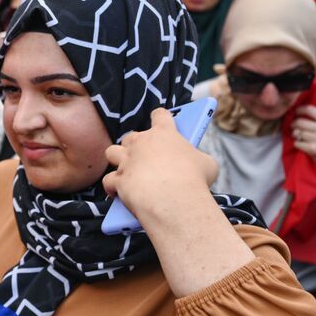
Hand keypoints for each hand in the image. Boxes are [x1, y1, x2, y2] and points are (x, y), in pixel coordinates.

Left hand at [102, 108, 218, 222]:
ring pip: (112, 152)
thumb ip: (197, 158)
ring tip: (125, 169)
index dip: (160, 118)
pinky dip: (112, 186)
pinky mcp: (118, 179)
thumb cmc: (195, 179)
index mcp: (164, 133)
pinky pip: (108, 180)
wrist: (174, 200)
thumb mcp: (207, 164)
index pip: (160, 116)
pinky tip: (117, 192)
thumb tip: (196, 164)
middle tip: (144, 156)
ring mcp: (127, 160)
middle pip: (132, 136)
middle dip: (135, 145)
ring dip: (118, 160)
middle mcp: (141, 142)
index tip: (161, 119)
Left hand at [290, 105, 315, 184]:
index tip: (296, 113)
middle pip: (299, 121)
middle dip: (294, 125)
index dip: (299, 110)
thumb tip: (299, 112)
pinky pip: (296, 143)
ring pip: (297, 132)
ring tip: (301, 138)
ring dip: (296, 136)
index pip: (309, 109)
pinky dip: (298, 145)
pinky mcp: (313, 149)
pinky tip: (304, 146)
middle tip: (295, 128)